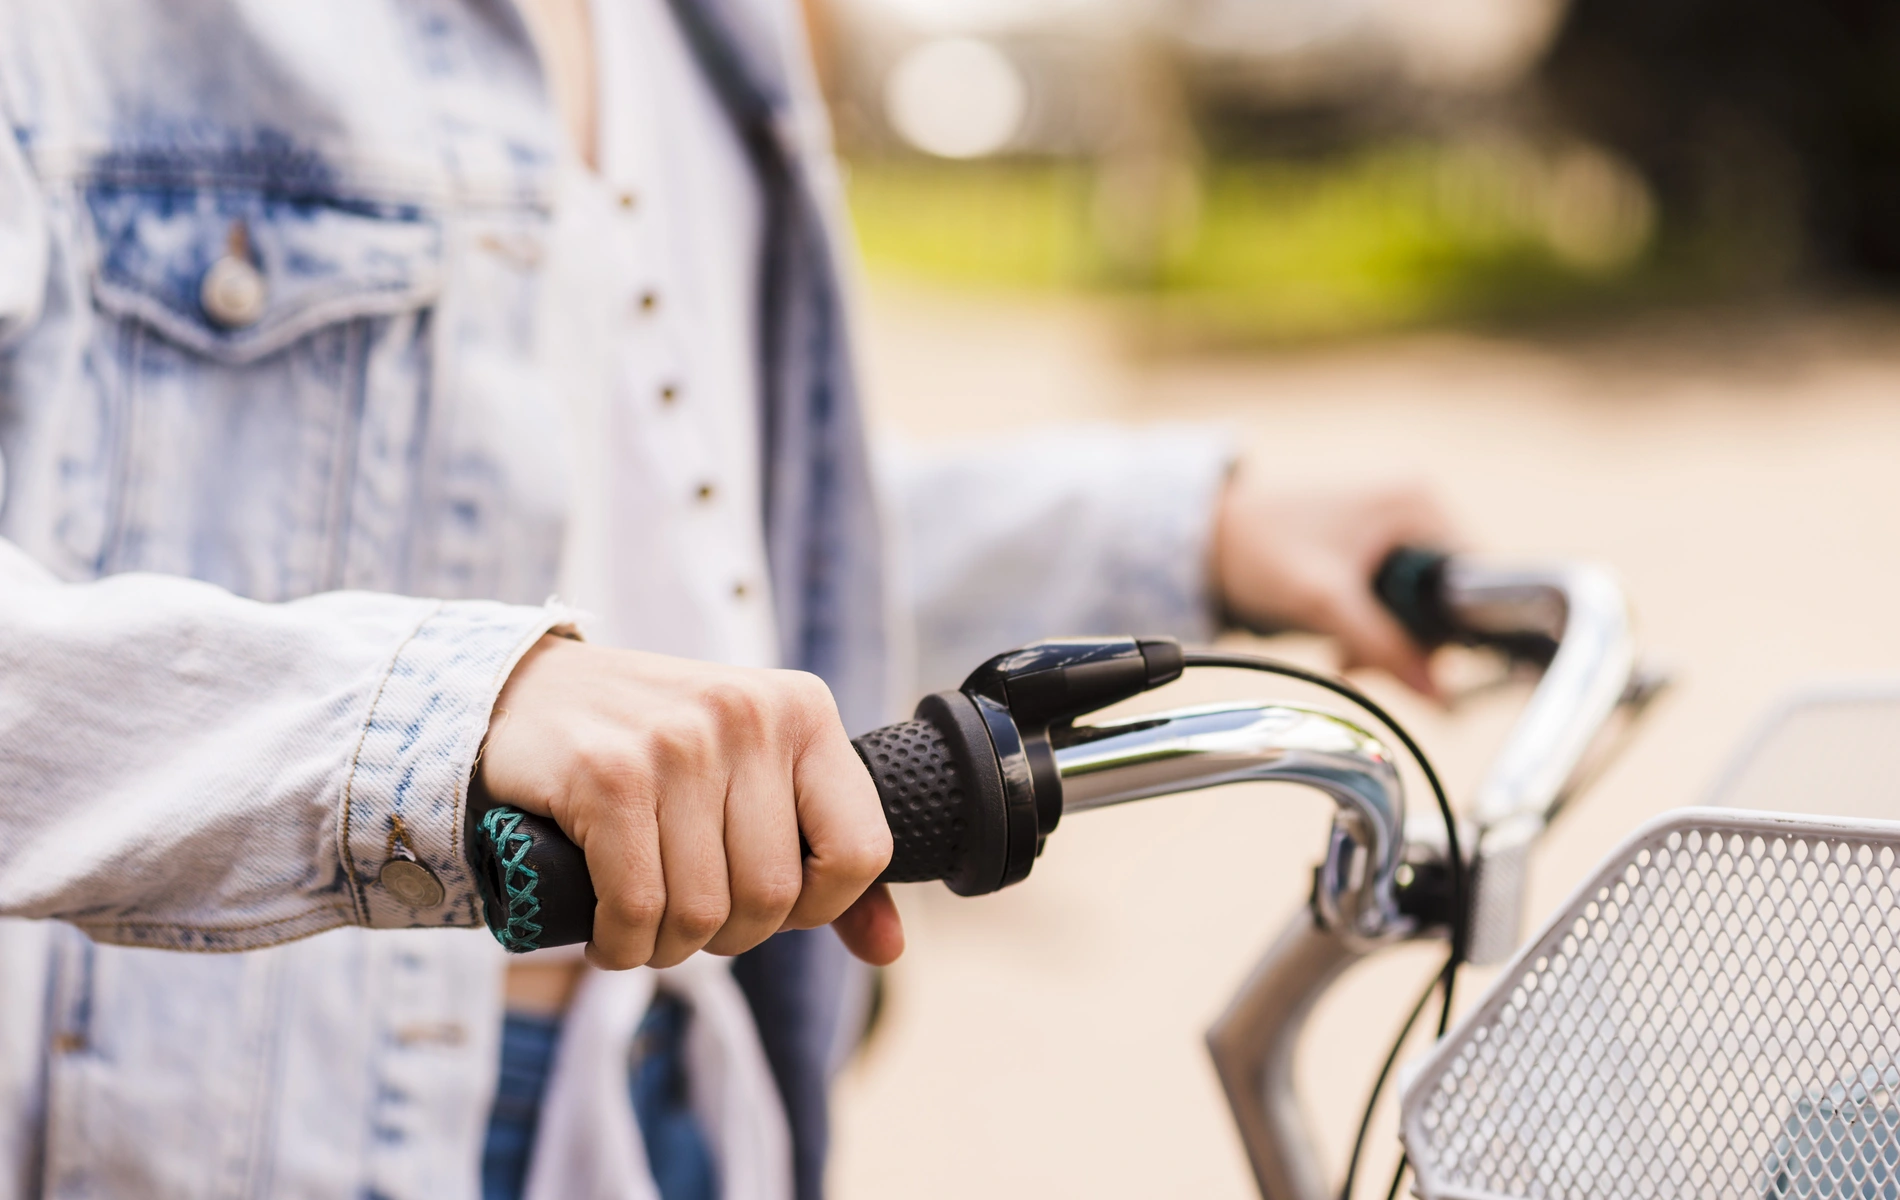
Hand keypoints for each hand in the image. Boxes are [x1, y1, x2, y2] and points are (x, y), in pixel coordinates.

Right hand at [477, 637, 903, 969]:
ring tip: (642, 923)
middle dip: (728, 936)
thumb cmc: (653, 747)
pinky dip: (620, 944)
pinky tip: (607, 931)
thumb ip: (827, 855)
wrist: (526, 695)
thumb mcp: (754, 775)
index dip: (820, 907)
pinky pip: (637, 908)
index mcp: (803, 711)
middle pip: (773, 897)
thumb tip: (888, 950)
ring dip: (666, 946)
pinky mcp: (607, 775)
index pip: (862, 851)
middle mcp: (748, 717)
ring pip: (702, 913)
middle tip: (687, 918)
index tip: (771, 902)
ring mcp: (678, 743)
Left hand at [1213, 469, 1455, 695]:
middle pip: (1450, 596)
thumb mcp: (1325, 601)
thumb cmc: (1258, 549)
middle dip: (1413, 641)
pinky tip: (1343, 643)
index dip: (1460, 627)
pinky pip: (1397, 603)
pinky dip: (1374, 630)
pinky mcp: (1374, 551)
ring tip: (1345, 654)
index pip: (1477, 576)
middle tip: (1368, 663)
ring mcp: (1396, 528)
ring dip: (1389, 642)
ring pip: (1423, 607)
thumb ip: (1383, 646)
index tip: (1433, 664)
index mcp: (1418, 502)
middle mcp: (1417, 508)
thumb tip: (1439, 694)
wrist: (1207, 540)